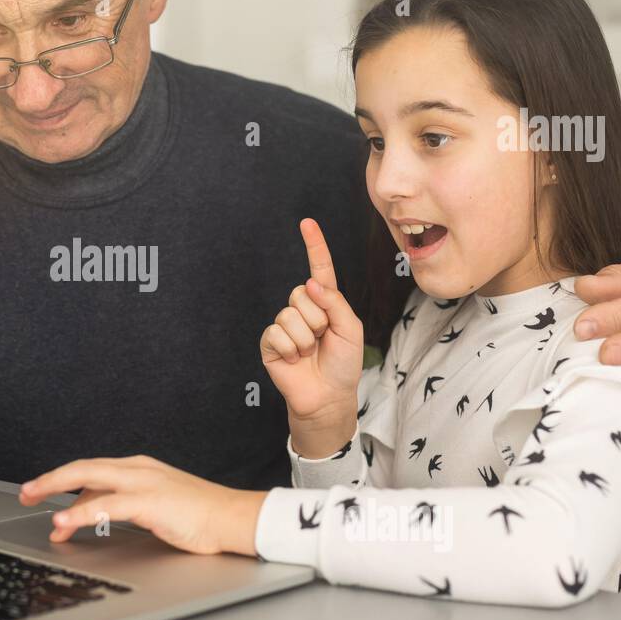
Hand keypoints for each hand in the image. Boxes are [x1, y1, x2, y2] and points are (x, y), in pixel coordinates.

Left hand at [19, 456, 265, 556]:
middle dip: (50, 480)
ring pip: (89, 479)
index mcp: (138, 468)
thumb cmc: (198, 515)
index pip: (91, 469)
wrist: (232, 518)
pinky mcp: (150, 501)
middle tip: (27, 492)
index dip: (61, 479)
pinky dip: (81, 512)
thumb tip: (90, 513)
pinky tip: (65, 521)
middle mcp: (138, 469)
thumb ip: (123, 504)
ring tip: (36, 503)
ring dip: (57, 491)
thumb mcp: (154, 505)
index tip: (40, 490)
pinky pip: (107, 505)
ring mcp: (144, 482)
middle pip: (82, 467)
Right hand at [260, 218, 363, 454]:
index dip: (314, 245)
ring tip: (310, 352)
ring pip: (290, 315)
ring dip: (305, 338)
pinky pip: (277, 333)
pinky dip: (290, 349)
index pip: (318, 269)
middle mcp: (302, 309)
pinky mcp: (270, 342)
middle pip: (301, 293)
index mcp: (324, 302)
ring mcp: (284, 325)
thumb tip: (310, 283)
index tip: (307, 223)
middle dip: (316, 318)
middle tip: (322, 339)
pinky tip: (295, 360)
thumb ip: (334, 302)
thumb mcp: (350, 328)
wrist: (327, 396)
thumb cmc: (343, 363)